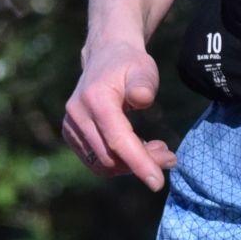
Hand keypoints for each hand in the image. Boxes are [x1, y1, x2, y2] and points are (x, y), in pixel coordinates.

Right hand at [63, 44, 177, 190]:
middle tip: (169, 156)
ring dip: (131, 166)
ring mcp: (71, 126)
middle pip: (111, 157)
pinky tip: (137, 148)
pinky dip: (119, 162)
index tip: (158, 183)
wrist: (105, 55)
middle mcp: (77, 114)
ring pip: (102, 164)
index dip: (139, 164)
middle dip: (141, 164)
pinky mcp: (71, 135)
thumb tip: (142, 99)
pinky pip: (96, 161)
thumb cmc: (129, 63)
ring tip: (157, 150)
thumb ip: (144, 83)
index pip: (118, 141)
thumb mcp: (143, 68)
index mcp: (95, 99)